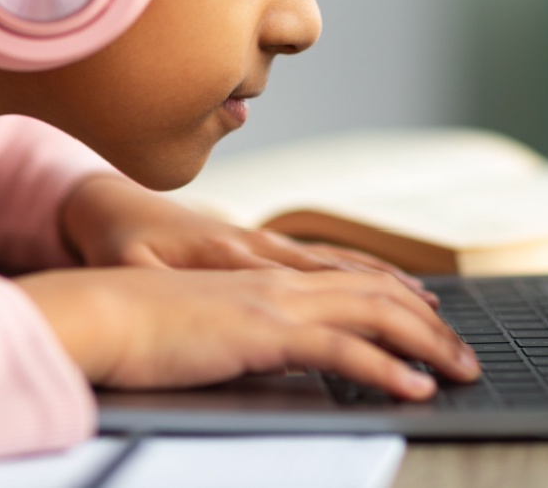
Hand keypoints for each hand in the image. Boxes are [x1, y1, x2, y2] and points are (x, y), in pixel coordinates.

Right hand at [16, 266, 479, 399]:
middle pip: (375, 294)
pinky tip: (413, 388)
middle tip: (466, 356)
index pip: (348, 281)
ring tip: (461, 371)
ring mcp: (274, 302)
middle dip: (428, 325)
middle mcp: (278, 281)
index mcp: (263, 277)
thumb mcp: (200, 322)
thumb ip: (238, 329)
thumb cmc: (133, 322)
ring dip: (425, 344)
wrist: (95, 309)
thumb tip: (262, 349)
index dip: (396, 297)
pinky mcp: (263, 332)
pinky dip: (385, 368)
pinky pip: (341, 350)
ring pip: (372, 315)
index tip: (432, 321)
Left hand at [59, 173, 434, 303]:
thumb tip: (191, 306)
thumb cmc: (115, 241)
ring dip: (390, 288)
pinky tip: (387, 286)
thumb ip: (164, 289)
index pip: (314, 288)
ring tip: (433, 310)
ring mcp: (263, 243)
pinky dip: (362, 273)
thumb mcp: (128, 269)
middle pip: (345, 277)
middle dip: (399, 308)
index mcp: (233, 254)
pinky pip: (323, 260)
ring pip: (341, 265)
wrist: (103, 201)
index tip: (404, 346)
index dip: (362, 317)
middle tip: (444, 337)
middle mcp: (258, 245)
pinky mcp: (258, 246)